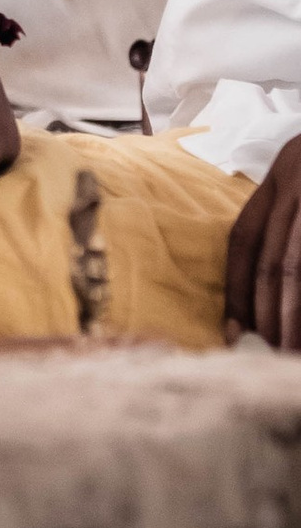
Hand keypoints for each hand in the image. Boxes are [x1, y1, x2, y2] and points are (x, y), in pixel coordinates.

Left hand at [224, 138, 300, 347]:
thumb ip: (289, 223)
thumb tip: (264, 301)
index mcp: (284, 173)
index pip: (246, 236)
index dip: (237, 288)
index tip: (233, 331)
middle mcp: (298, 178)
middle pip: (273, 259)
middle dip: (268, 314)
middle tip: (268, 355)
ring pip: (297, 265)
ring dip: (293, 315)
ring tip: (289, 352)